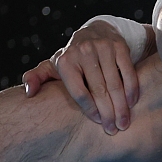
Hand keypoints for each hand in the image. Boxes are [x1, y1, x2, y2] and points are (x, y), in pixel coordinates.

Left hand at [23, 20, 142, 133]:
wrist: (95, 31)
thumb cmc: (73, 57)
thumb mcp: (52, 65)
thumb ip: (36, 78)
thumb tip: (29, 93)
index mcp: (65, 61)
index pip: (79, 92)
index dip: (89, 110)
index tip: (97, 122)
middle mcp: (83, 52)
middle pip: (98, 90)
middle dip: (108, 113)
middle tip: (113, 130)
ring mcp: (103, 48)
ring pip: (115, 83)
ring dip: (121, 106)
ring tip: (123, 122)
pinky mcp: (119, 46)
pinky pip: (128, 72)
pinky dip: (132, 89)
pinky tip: (132, 103)